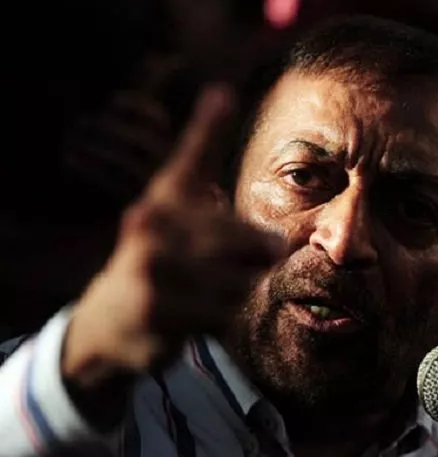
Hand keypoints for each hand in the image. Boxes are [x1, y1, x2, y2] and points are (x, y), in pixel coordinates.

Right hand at [62, 86, 284, 390]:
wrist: (112, 317)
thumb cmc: (158, 255)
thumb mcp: (177, 208)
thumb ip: (203, 160)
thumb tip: (222, 91)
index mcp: (163, 197)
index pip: (193, 159)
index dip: (209, 127)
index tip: (222, 91)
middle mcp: (150, 224)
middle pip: (246, 241)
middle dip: (258, 258)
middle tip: (249, 263)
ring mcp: (149, 267)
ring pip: (240, 282)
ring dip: (237, 291)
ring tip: (209, 290)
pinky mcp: (154, 310)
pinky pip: (223, 314)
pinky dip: (220, 317)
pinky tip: (194, 313)